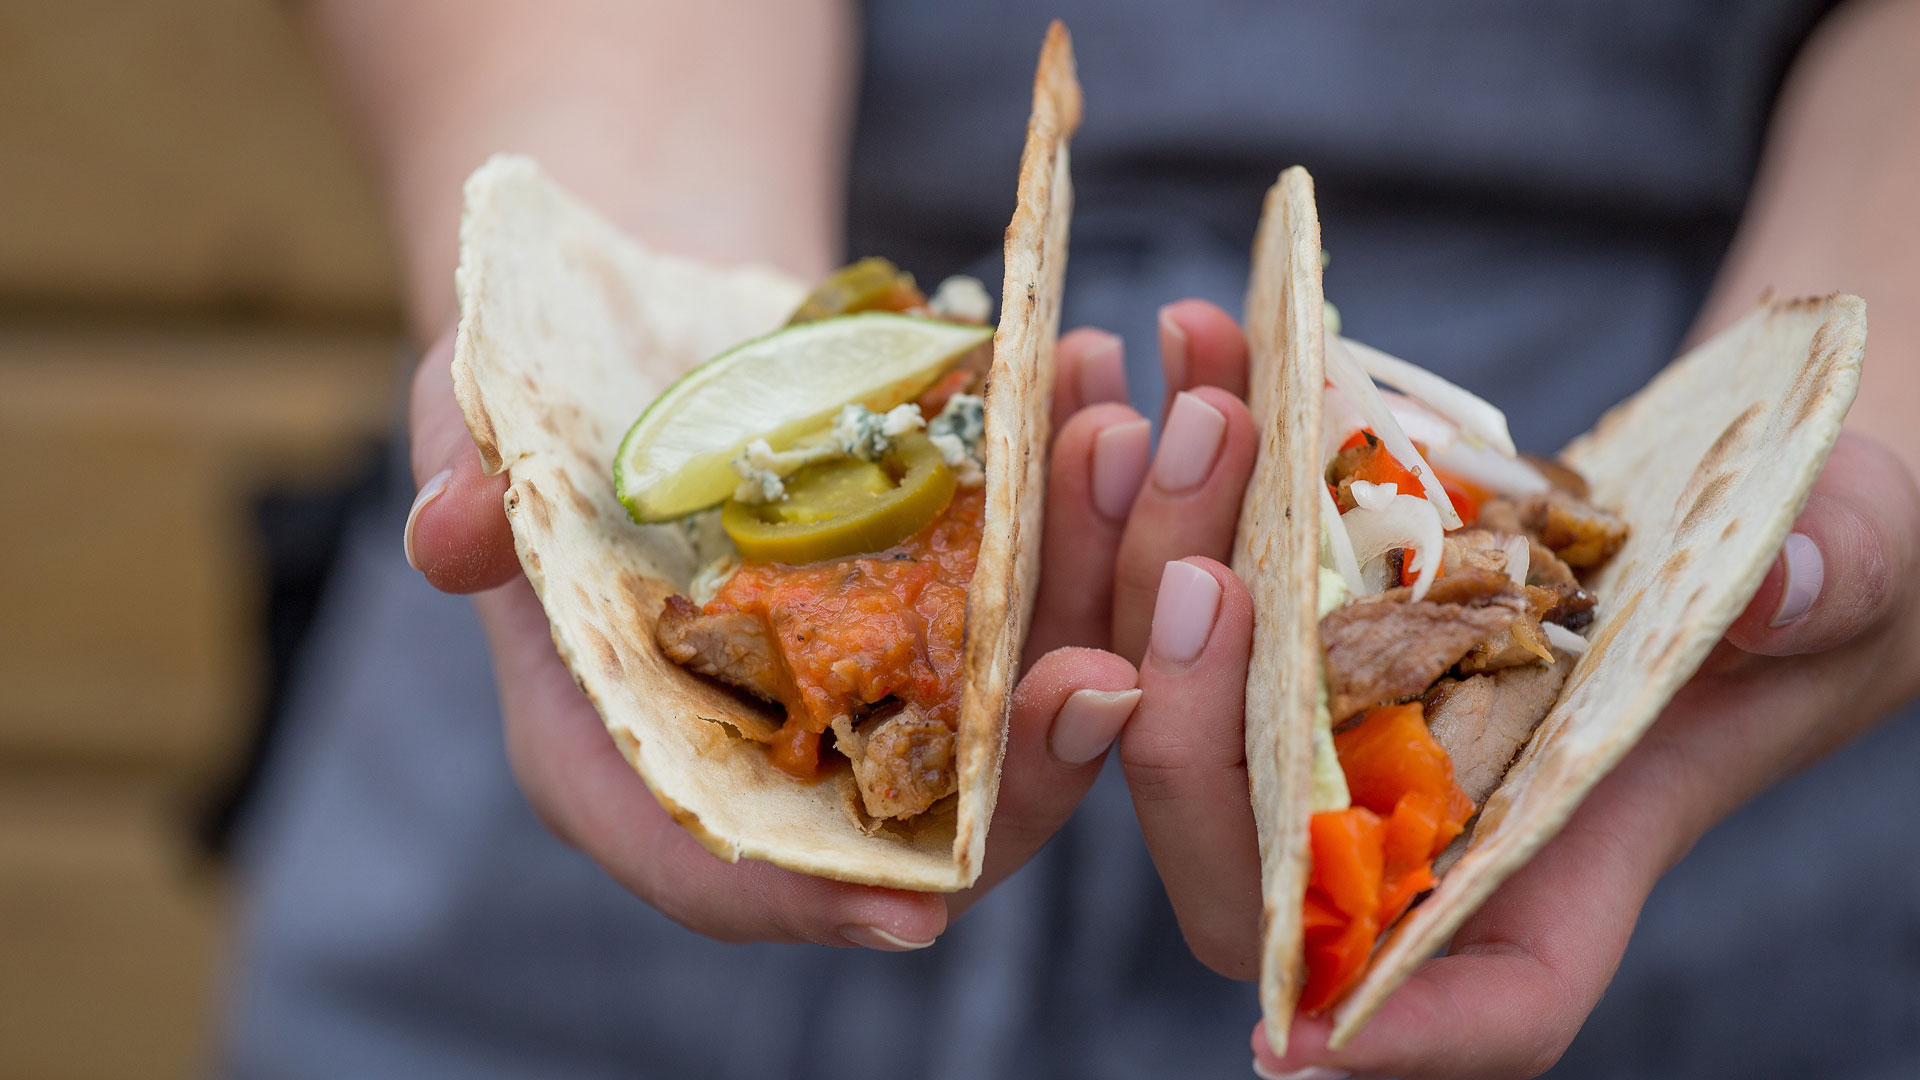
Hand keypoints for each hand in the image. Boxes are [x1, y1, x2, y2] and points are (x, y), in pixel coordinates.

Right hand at [399, 299, 1259, 946]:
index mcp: (646, 763)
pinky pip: (1044, 587)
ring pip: (1016, 692)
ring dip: (1087, 592)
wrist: (638, 335)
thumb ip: (467, 507)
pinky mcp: (951, 601)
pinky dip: (1085, 510)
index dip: (819, 904)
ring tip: (1117, 455)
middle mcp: (782, 747)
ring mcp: (879, 678)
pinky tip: (1102, 402)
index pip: (731, 876)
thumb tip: (452, 534)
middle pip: (927, 810)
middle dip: (1020, 750)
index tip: (920, 909)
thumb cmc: (539, 421)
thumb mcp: (474, 446)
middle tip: (1104, 677)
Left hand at [1104, 320, 1919, 1078]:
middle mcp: (1418, 808)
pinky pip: (1191, 556)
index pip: (1478, 1001)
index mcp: (1559, 863)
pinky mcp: (1293, 608)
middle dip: (1194, 731)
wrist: (1727, 488)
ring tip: (1191, 407)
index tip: (1296, 1042)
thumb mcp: (1852, 572)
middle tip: (1201, 575)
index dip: (1393, 1036)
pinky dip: (1176, 458)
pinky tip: (1193, 337)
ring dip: (1152, 557)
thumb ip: (1827, 589)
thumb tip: (1770, 589)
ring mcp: (1337, 709)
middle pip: (1257, 850)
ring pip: (1185, 694)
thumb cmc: (1815, 571)